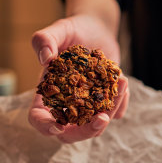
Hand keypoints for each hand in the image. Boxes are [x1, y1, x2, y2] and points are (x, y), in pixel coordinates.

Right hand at [29, 14, 128, 142]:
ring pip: (95, 125)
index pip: (38, 118)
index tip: (59, 125)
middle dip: (86, 131)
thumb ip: (44, 40)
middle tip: (102, 119)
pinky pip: (114, 113)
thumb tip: (46, 59)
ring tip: (122, 83)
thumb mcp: (58, 29)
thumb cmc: (73, 30)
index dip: (45, 126)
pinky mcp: (104, 102)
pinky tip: (123, 81)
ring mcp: (86, 107)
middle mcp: (65, 104)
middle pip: (69, 133)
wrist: (97, 29)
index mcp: (47, 92)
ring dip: (110, 111)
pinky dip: (120, 103)